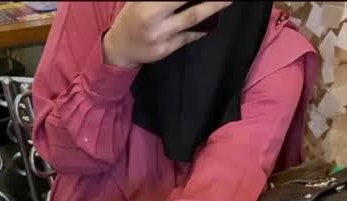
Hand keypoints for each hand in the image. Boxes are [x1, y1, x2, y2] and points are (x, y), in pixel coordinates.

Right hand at [103, 1, 231, 67]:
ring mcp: (161, 37)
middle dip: (211, 1)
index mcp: (147, 5)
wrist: (119, 48)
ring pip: (192, 19)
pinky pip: (188, 36)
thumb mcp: (141, 0)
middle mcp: (154, 21)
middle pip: (190, 8)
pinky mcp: (165, 50)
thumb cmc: (132, 17)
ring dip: (212, 8)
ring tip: (227, 1)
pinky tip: (209, 23)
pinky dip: (200, 28)